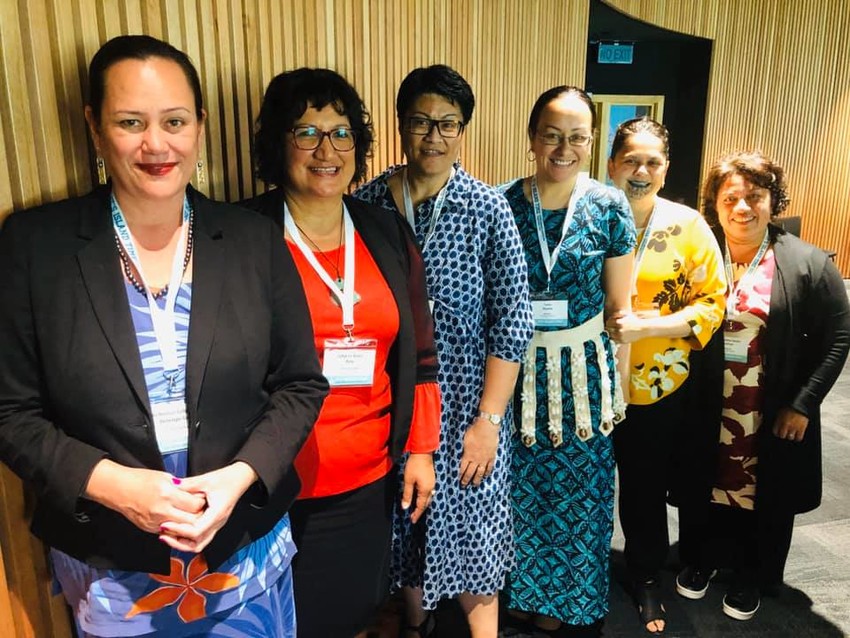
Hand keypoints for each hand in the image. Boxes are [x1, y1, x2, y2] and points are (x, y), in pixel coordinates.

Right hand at [84, 460, 205, 533]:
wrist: (117, 489)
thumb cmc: (139, 479)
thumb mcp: (164, 477)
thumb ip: (181, 487)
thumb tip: (195, 492)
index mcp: (167, 494)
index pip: (195, 504)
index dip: (202, 502)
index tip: (203, 498)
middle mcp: (161, 510)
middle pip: (191, 520)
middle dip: (199, 515)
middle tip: (201, 509)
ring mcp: (155, 522)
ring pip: (181, 530)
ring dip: (188, 524)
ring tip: (190, 515)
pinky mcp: (149, 529)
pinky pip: (169, 532)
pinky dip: (176, 528)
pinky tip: (178, 520)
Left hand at [159, 462, 257, 552]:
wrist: (241, 478)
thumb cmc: (227, 479)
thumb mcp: (206, 479)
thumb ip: (189, 484)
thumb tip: (172, 485)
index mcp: (217, 513)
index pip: (196, 531)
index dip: (179, 530)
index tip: (165, 525)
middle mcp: (218, 523)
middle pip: (197, 544)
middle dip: (178, 543)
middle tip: (163, 535)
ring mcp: (217, 525)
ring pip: (199, 544)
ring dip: (182, 543)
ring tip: (168, 536)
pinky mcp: (214, 523)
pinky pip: (200, 538)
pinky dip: (187, 539)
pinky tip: (178, 531)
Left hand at [401, 453, 435, 523]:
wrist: (423, 453)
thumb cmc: (414, 465)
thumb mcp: (408, 480)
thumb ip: (407, 495)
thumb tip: (405, 507)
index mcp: (425, 490)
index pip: (421, 506)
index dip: (416, 514)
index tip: (412, 521)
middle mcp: (431, 488)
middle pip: (426, 504)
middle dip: (420, 511)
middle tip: (413, 516)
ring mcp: (432, 483)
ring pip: (428, 498)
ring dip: (423, 504)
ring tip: (417, 508)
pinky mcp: (432, 479)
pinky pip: (429, 492)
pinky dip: (425, 498)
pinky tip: (421, 497)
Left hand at [459, 417, 498, 486]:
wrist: (487, 428)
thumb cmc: (474, 431)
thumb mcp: (464, 439)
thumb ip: (463, 449)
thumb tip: (461, 453)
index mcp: (467, 455)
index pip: (462, 468)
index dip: (460, 475)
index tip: (458, 480)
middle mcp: (475, 459)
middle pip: (470, 472)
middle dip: (466, 480)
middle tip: (464, 486)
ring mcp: (484, 459)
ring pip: (480, 472)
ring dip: (477, 479)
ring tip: (475, 485)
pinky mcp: (491, 457)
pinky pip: (489, 467)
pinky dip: (487, 473)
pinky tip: (486, 476)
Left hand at [605, 311, 645, 343]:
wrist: (642, 328)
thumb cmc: (635, 321)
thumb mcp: (627, 314)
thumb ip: (619, 313)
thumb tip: (612, 315)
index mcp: (619, 322)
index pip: (608, 323)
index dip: (608, 322)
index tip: (609, 323)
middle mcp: (619, 330)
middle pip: (608, 329)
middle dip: (609, 328)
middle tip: (610, 327)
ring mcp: (620, 336)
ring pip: (610, 335)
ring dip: (611, 333)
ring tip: (614, 331)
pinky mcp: (623, 341)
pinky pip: (615, 340)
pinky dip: (615, 338)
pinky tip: (617, 336)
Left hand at [772, 407, 808, 442]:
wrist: (801, 403)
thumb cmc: (790, 406)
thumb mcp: (780, 411)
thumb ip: (778, 419)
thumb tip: (777, 424)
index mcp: (779, 420)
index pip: (775, 431)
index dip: (776, 432)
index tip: (778, 432)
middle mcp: (786, 425)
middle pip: (782, 436)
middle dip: (783, 435)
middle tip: (785, 433)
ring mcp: (794, 427)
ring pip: (790, 437)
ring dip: (790, 436)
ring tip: (791, 434)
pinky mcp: (802, 428)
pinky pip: (799, 437)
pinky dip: (798, 438)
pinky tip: (797, 436)